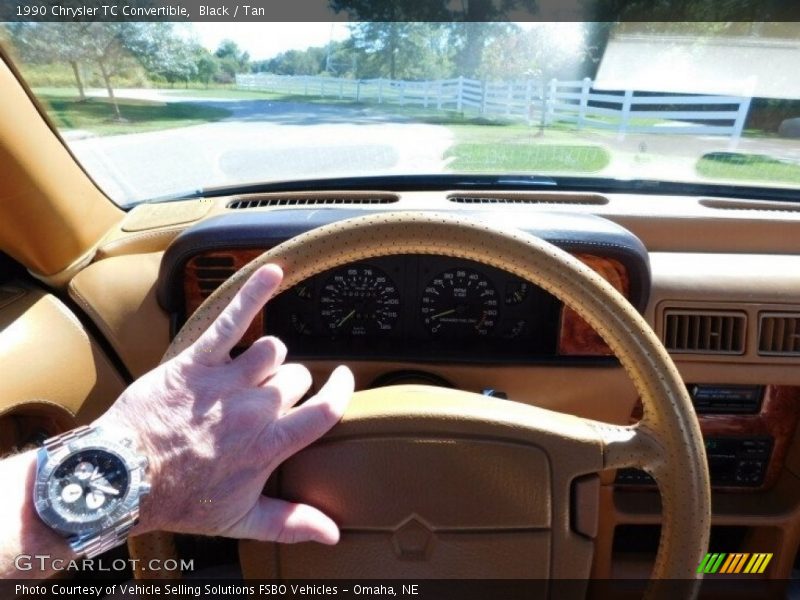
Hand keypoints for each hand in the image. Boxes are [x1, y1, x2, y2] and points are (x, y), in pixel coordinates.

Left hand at [96, 264, 353, 544]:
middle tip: (266, 399)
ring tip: (250, 369)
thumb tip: (333, 534)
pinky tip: (272, 271)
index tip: (342, 382)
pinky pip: (233, 319)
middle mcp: (256, 409)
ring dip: (266, 357)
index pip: (325, 410)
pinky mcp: (199, 361)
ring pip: (273, 350)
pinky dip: (254, 292)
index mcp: (270, 445)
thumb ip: (291, 523)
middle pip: (297, 377)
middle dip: (289, 384)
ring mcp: (228, 381)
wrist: (123, 478)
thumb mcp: (241, 521)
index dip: (339, 391)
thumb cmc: (180, 499)